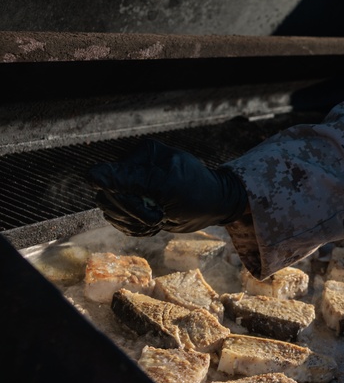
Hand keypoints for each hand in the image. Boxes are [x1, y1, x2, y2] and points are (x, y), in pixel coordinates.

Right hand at [87, 139, 247, 236]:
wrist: (213, 206)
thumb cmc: (196, 192)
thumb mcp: (166, 186)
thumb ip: (129, 180)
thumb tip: (90, 176)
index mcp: (141, 155)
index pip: (107, 178)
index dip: (124, 199)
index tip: (149, 206)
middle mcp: (132, 168)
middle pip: (106, 197)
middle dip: (132, 213)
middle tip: (159, 216)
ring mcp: (131, 186)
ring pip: (110, 211)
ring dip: (134, 222)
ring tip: (159, 219)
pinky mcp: (132, 202)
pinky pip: (118, 220)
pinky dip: (135, 227)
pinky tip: (156, 223)